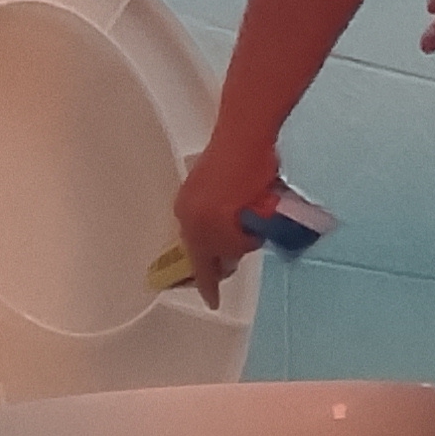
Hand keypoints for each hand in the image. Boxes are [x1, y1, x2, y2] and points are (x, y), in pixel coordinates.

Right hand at [172, 123, 282, 309]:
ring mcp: (194, 192)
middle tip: (235, 262)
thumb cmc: (247, 180)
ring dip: (224, 236)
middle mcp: (186, 212)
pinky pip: (214, 210)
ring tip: (247, 234)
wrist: (246, 133)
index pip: (200, 268)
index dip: (208, 286)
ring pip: (208, 228)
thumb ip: (234, 248)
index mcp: (193, 227)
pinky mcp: (207, 177)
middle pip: (201, 247)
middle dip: (218, 258)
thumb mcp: (244, 225)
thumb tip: (230, 257)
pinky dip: (226, 218)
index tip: (213, 302)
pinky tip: (245, 211)